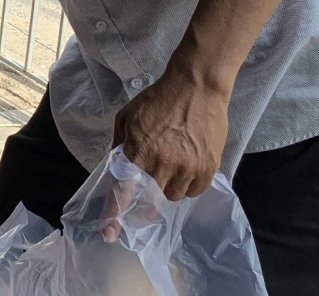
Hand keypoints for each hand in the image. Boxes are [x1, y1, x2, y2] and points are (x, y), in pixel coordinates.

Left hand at [110, 71, 229, 201]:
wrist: (196, 86)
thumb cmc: (158, 99)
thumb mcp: (127, 117)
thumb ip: (119, 144)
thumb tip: (115, 165)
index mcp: (139, 151)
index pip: (124, 190)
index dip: (115, 213)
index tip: (110, 232)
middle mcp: (163, 164)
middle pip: (153, 198)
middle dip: (148, 191)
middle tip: (152, 175)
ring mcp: (188, 167)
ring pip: (175, 196)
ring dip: (170, 186)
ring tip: (173, 164)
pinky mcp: (209, 166)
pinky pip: (196, 190)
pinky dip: (190, 184)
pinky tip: (188, 165)